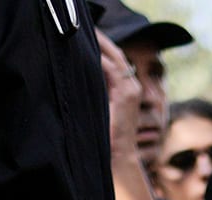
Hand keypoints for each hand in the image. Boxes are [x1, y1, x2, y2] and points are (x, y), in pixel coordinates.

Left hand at [96, 32, 141, 169]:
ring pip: (115, 57)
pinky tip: (87, 50)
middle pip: (116, 53)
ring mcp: (131, 89)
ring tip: (85, 34)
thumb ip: (96, 92)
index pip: (115, 59)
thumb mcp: (100, 110)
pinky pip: (112, 69)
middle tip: (84, 29)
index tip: (85, 37)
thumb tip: (79, 78)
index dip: (102, 46)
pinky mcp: (126, 95)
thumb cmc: (108, 139)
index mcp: (126, 89)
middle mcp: (132, 86)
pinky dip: (100, 58)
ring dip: (100, 43)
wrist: (119, 158)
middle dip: (101, 39)